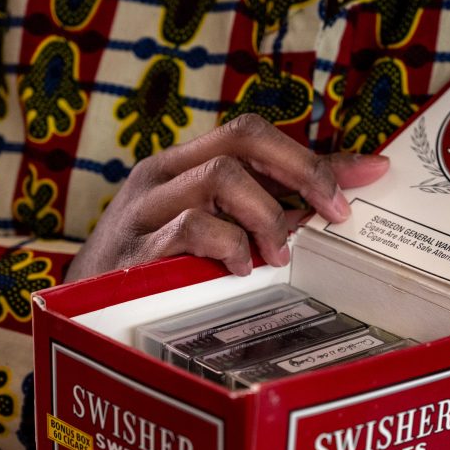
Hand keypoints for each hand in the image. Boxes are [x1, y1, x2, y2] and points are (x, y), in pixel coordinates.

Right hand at [65, 114, 389, 281]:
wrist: (80, 317)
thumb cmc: (160, 272)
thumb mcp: (218, 232)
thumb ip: (277, 207)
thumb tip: (357, 178)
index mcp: (183, 166)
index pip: (253, 133)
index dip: (312, 152)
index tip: (369, 175)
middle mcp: (161, 176)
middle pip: (242, 137)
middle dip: (302, 170)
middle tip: (333, 215)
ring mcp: (144, 209)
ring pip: (220, 178)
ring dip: (265, 216)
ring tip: (275, 256)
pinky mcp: (133, 250)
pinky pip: (192, 228)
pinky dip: (228, 246)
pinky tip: (238, 271)